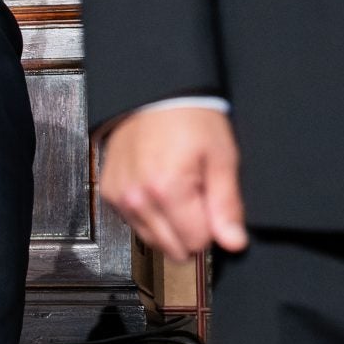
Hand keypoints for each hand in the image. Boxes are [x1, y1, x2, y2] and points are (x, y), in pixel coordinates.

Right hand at [100, 105, 246, 262]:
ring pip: (153, 240)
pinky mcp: (109, 193)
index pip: (197, 242)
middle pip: (172, 248)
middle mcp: (137, 198)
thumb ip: (227, 205)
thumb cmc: (190, 119)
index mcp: (167, 189)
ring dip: (169, 225)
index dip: (212, 227)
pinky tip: (158, 189)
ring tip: (176, 191)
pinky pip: (135, 223)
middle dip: (190, 230)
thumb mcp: (222, 158)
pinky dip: (150, 214)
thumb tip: (233, 243)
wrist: (155, 95)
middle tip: (196, 197)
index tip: (211, 201)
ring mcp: (119, 197)